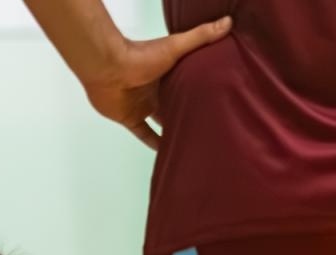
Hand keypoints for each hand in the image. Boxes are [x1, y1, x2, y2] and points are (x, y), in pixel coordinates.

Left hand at [83, 17, 230, 149]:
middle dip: (189, 112)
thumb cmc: (140, 56)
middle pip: (175, 104)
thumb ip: (200, 37)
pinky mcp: (130, 118)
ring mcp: (143, 105)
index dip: (201, 90)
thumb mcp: (175, 46)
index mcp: (167, 73)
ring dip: (174, 129)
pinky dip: (154, 143)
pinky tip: (167, 151)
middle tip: (209, 125)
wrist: (108, 68)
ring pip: (161, 120)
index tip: (217, 99)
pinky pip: (144, 134)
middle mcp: (156, 89)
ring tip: (194, 140)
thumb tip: (227, 23)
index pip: (188, 83)